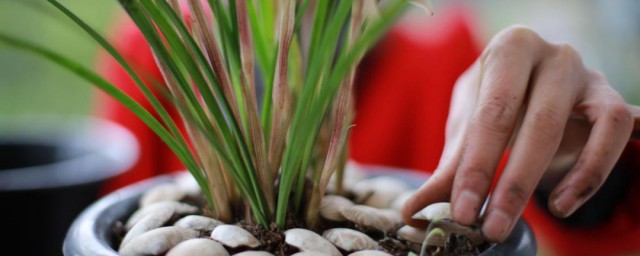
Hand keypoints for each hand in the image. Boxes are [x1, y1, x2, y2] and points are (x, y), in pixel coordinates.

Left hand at [402, 25, 639, 241]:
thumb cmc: (495, 103)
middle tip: (490, 226)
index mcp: (508, 50)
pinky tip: (564, 203)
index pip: (492, 113)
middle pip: (536, 123)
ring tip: (534, 218)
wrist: (536, 82)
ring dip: (561, 182)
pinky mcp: (610, 98)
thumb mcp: (469, 126)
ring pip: (583, 128)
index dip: (476, 167)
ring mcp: (586, 75)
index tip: (462, 210)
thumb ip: (448, 165)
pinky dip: (593, 173)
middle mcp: (551, 55)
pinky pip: (615, 133)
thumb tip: (413, 208)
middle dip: (512, 183)